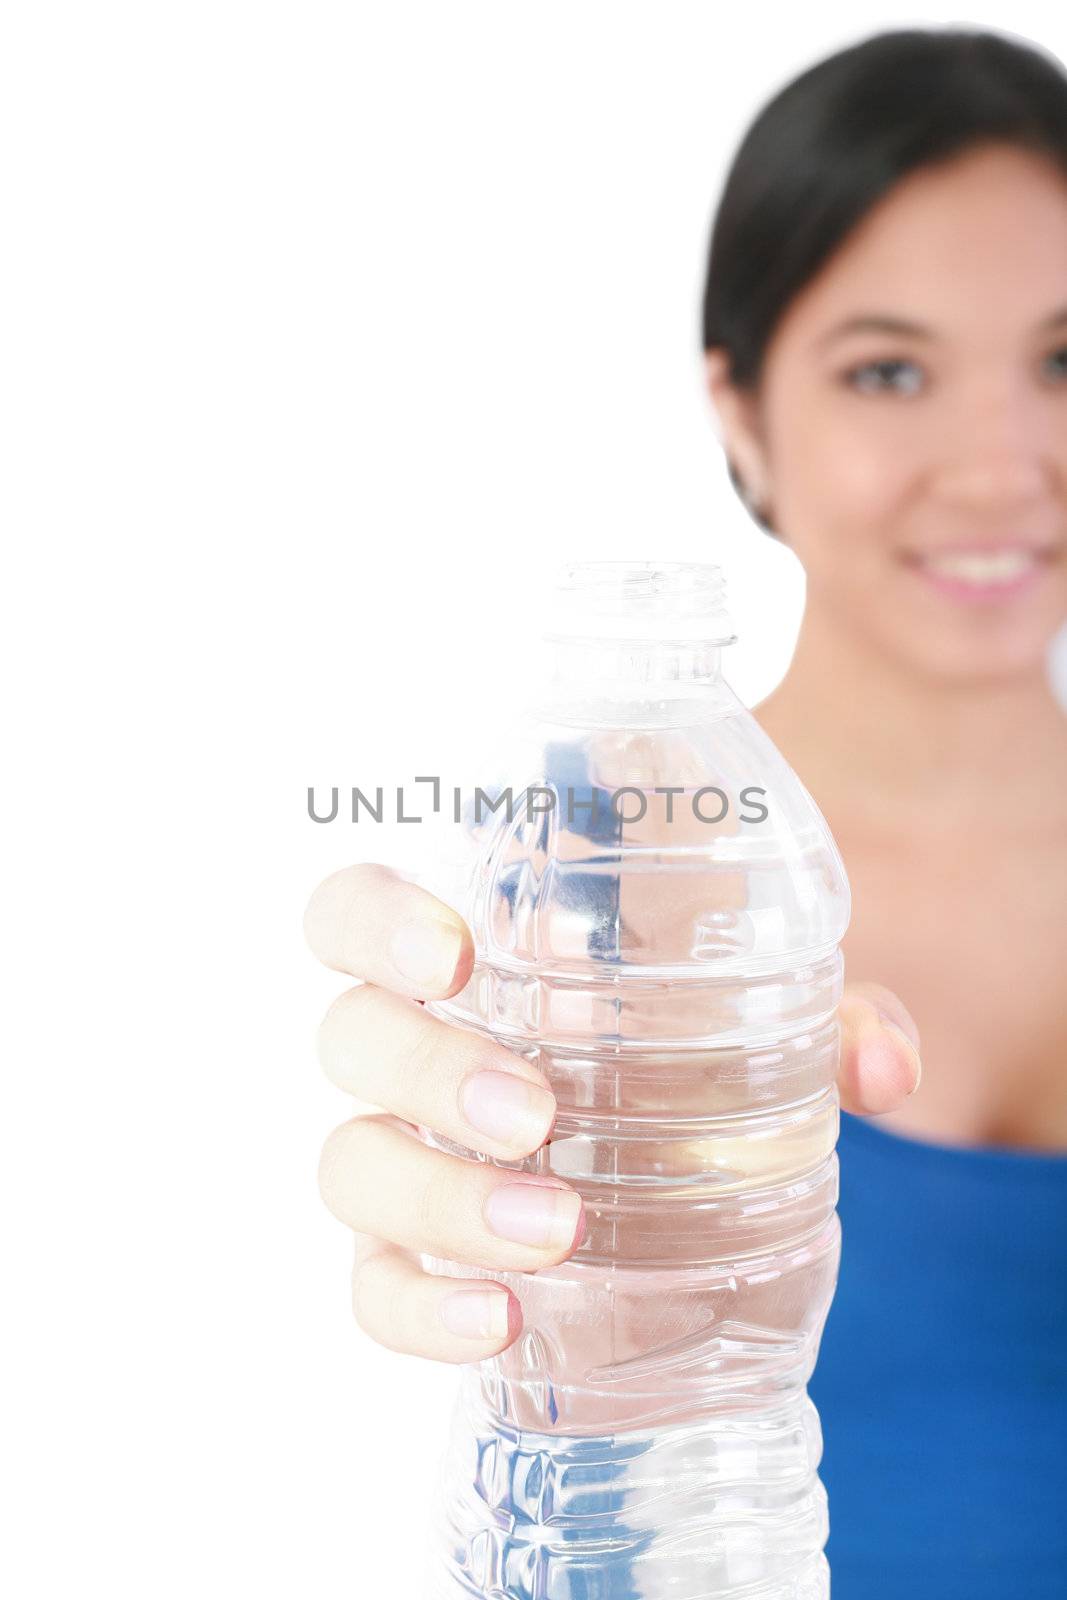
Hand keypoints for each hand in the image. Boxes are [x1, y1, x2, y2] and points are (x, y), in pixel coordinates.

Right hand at [306, 864, 921, 1365]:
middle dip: (430, 1070)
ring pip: (352, 1164)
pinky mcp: (411, 1262)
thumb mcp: (764, 1028)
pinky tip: (501, 1322)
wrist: (671, 1205)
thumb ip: (831, 1018)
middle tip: (535, 1112)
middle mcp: (414, 1054)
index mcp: (474, 965)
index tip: (455, 958)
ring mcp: (405, 1160)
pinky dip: (422, 1310)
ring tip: (558, 1234)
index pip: (356, 913)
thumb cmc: (690, 1069)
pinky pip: (374, 1288)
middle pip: (351, 1036)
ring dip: (443, 1197)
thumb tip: (883, 1068)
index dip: (378, 922)